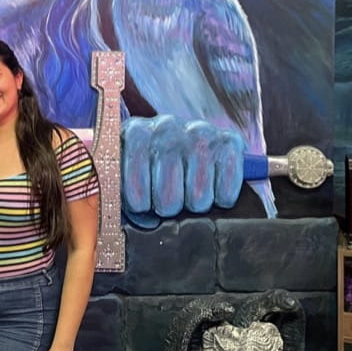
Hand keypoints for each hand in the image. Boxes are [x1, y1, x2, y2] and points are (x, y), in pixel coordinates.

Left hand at [121, 114, 243, 227]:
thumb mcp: (125, 172)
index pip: (134, 189)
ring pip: (198, 199)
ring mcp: (199, 132)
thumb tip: (145, 223)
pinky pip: (227, 193)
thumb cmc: (148, 163)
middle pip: (168, 199)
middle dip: (167, 208)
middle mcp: (167, 127)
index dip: (139, 206)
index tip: (142, 205)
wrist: (182, 136)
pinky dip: (221, 200)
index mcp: (135, 134)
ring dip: (194, 206)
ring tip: (187, 194)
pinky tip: (211, 188)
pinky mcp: (229, 140)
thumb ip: (122, 194)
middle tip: (167, 201)